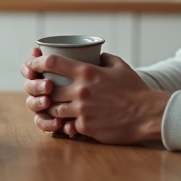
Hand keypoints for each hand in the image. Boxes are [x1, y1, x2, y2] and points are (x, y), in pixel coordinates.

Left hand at [21, 48, 169, 143]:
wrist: (148, 114)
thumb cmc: (135, 90)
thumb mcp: (120, 66)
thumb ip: (104, 58)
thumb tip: (95, 54)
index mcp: (87, 72)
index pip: (52, 63)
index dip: (37, 62)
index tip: (33, 64)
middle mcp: (81, 90)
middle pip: (49, 89)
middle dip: (44, 90)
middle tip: (44, 92)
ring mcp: (82, 110)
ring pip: (54, 109)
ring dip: (53, 108)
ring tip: (55, 108)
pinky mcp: (86, 127)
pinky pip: (67, 125)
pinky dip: (66, 124)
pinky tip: (69, 124)